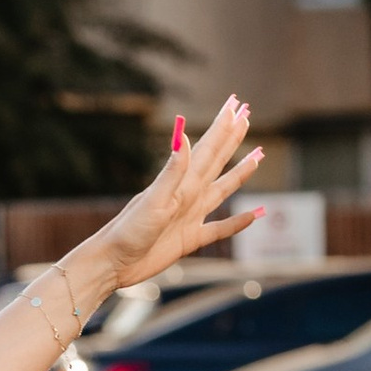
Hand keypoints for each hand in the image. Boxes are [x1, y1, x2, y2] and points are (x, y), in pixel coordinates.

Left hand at [99, 101, 262, 287]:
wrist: (113, 262)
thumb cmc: (129, 230)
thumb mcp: (153, 199)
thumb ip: (173, 171)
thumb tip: (183, 137)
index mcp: (181, 183)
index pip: (207, 150)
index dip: (223, 129)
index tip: (237, 107)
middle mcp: (187, 195)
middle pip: (216, 162)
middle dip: (231, 140)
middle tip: (246, 117)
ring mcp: (190, 216)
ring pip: (222, 190)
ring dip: (239, 174)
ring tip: (257, 157)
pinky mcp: (190, 239)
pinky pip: (220, 229)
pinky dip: (237, 223)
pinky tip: (253, 215)